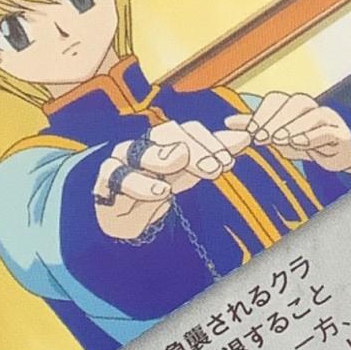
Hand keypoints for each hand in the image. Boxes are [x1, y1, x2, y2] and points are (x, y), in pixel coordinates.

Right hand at [93, 118, 250, 241]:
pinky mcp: (107, 180)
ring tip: (182, 163)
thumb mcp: (187, 175)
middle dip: (195, 150)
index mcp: (168, 142)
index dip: (211, 142)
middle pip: (170, 135)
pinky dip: (142, 185)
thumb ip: (211, 156)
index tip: (230, 161)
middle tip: (215, 168)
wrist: (122, 218)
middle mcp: (146, 146)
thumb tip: (244, 136)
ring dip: (164, 157)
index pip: (191, 131)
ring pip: (143, 151)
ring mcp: (124, 160)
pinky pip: (121, 177)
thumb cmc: (155, 190)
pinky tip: (161, 192)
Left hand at [245, 91, 350, 173]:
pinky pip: (327, 130)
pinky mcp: (341, 134)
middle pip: (294, 103)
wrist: (337, 158)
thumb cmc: (307, 144)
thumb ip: (256, 128)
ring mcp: (329, 119)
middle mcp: (312, 108)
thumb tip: (229, 123)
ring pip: (312, 114)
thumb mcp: (278, 137)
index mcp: (294, 106)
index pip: (276, 101)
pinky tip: (299, 143)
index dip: (263, 114)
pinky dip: (312, 135)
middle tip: (262, 138)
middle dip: (276, 121)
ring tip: (279, 140)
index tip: (251, 132)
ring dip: (293, 127)